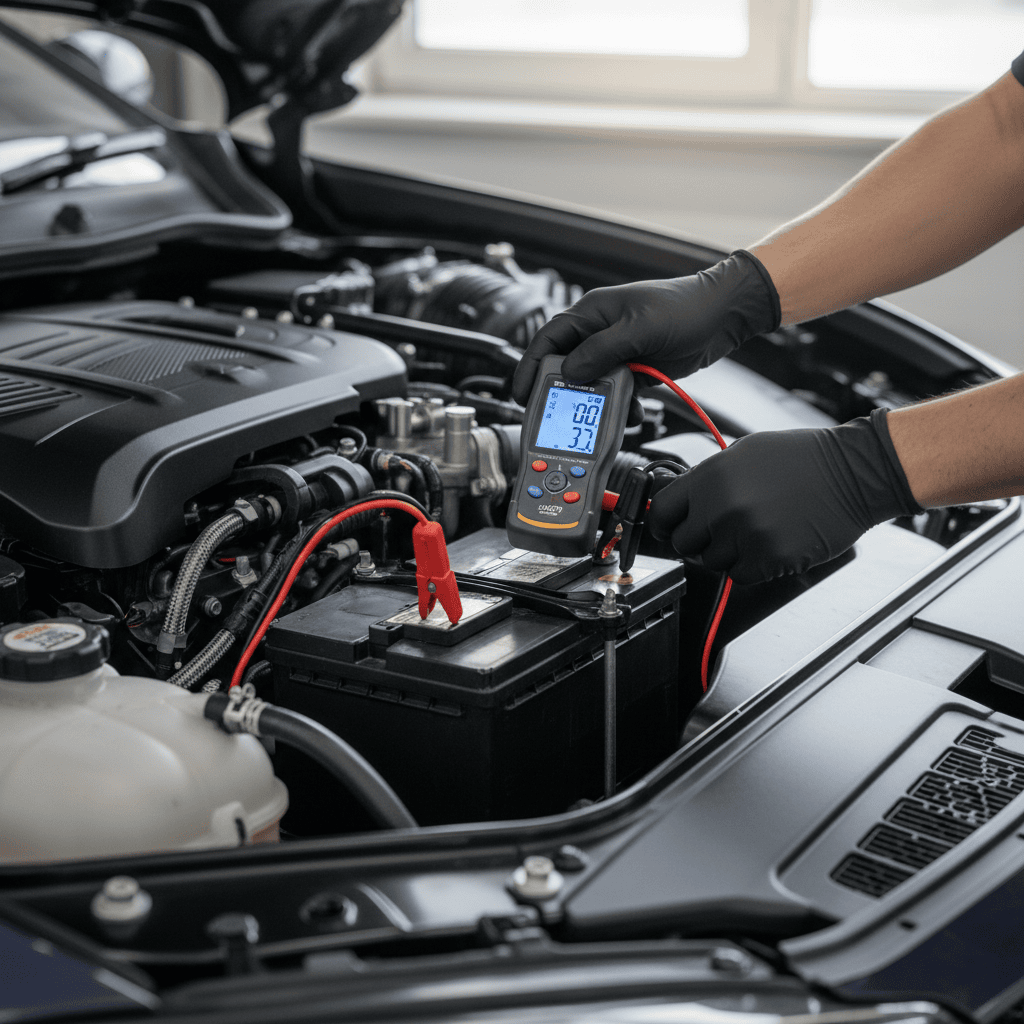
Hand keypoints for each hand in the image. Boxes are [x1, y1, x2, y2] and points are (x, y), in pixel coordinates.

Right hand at [511, 250, 779, 405]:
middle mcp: (600, 333)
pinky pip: (616, 394)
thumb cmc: (685, 307)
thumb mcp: (639, 329)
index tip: (523, 391)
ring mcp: (617, 352)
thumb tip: (570, 372)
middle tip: (558, 415)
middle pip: (567, 367)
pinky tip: (629, 414)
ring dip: (596, 404)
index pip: (549, 340)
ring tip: (601, 420)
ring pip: (593, 385)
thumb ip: (602, 351)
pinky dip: (619, 407)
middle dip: (564, 392)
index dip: (532, 366)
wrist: (724, 315)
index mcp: (592, 314)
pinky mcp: (635, 369)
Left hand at [646, 410, 921, 584]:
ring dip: (728, 553)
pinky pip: (740, 575)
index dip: (665, 524)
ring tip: (754, 530)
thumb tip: (678, 500)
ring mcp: (746, 534)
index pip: (663, 513)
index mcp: (711, 477)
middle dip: (699, 540)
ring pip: (712, 563)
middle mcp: (723, 506)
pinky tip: (769, 543)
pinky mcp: (770, 558)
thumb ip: (707, 479)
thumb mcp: (745, 452)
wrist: (854, 472)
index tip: (671, 528)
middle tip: (723, 530)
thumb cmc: (804, 459)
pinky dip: (751, 566)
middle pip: (684, 543)